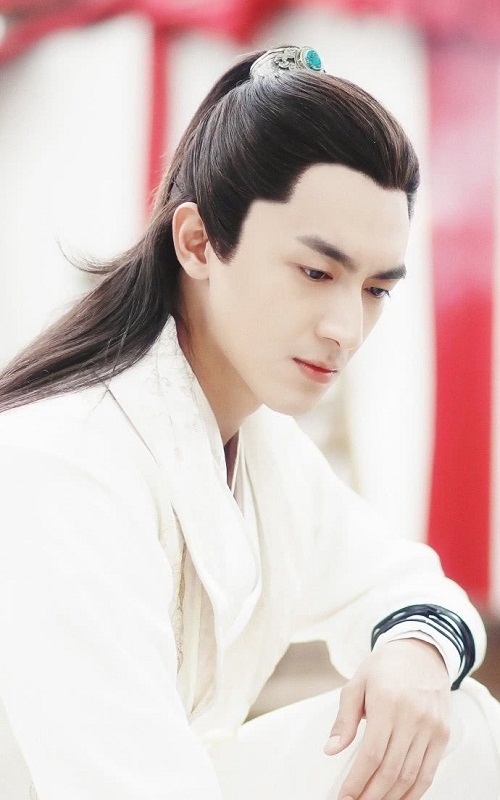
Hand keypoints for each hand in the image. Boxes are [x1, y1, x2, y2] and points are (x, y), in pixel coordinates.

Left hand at [324, 639, 450, 799]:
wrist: (421, 652)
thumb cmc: (385, 667)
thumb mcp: (357, 684)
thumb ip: (344, 719)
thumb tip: (331, 749)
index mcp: (387, 702)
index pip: (371, 754)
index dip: (357, 781)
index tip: (345, 796)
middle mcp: (412, 716)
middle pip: (390, 770)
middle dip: (371, 794)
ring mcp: (431, 727)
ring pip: (410, 775)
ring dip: (390, 797)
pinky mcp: (442, 734)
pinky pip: (429, 773)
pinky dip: (414, 792)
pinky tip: (398, 799)